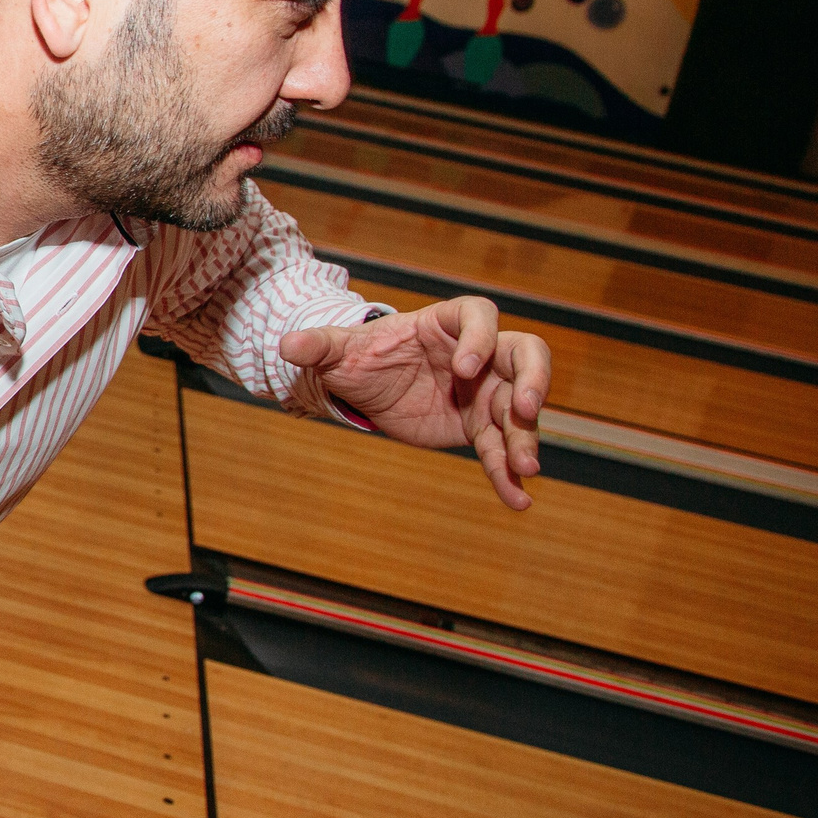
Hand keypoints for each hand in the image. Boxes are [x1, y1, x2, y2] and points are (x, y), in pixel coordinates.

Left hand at [279, 297, 549, 508]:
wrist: (366, 388)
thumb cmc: (361, 357)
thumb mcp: (338, 351)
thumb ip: (318, 345)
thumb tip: (284, 345)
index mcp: (447, 323)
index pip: (480, 316)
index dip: (480, 339)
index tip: (465, 369)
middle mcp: (479, 354)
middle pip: (526, 354)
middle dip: (534, 380)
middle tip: (525, 408)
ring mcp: (486, 391)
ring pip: (519, 410)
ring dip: (526, 438)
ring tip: (526, 470)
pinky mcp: (479, 426)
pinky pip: (500, 449)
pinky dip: (508, 475)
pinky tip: (517, 501)